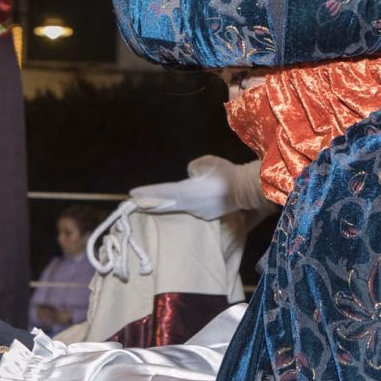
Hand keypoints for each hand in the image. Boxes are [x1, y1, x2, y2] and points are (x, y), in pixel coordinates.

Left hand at [127, 156, 267, 220]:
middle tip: (136, 203)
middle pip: (166, 205)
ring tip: (165, 198)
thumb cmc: (225, 173)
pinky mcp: (210, 216)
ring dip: (173, 202)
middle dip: (150, 203)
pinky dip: (192, 203)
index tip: (132, 194)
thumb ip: (193, 170)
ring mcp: (200, 213)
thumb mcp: (205, 164)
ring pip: (182, 206)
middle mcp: (190, 206)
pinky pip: (195, 208)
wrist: (247, 189)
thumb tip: (191, 176)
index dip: (147, 193)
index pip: (162, 193)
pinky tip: (198, 198)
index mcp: (186, 193)